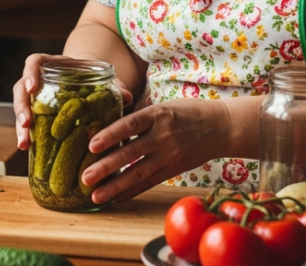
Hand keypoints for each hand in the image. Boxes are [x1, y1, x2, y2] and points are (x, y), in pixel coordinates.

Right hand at [12, 53, 133, 150]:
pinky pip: (26, 122)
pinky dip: (26, 134)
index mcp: (54, 65)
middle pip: (21, 88)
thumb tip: (127, 96)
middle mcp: (40, 79)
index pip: (34, 62)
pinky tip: (27, 148)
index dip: (31, 73)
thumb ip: (114, 85)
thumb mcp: (103, 80)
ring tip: (24, 143)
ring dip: (19, 124)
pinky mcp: (36, 113)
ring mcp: (35, 96)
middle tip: (26, 122)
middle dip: (21, 106)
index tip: (33, 87)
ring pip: (20, 107)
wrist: (87, 84)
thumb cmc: (93, 79)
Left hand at [80, 99, 236, 203]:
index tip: (91, 145)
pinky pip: (150, 182)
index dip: (110, 134)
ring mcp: (170, 154)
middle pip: (130, 152)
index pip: (130, 124)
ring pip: (138, 172)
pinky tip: (116, 198)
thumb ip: (139, 118)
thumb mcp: (163, 107)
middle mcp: (163, 135)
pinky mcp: (174, 169)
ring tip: (95, 196)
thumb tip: (107, 126)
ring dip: (115, 186)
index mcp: (158, 114)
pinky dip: (132, 191)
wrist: (221, 127)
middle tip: (85, 178)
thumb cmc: (187, 112)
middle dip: (106, 167)